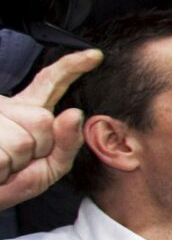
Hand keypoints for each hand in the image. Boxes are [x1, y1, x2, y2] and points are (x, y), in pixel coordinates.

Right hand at [0, 50, 99, 209]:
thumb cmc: (10, 183)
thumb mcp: (49, 167)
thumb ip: (67, 144)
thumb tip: (73, 114)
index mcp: (26, 112)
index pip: (50, 83)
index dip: (71, 67)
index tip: (94, 56)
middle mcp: (6, 107)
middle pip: (42, 119)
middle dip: (38, 147)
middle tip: (17, 161)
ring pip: (21, 140)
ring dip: (14, 161)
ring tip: (2, 165)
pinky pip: (3, 155)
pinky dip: (0, 169)